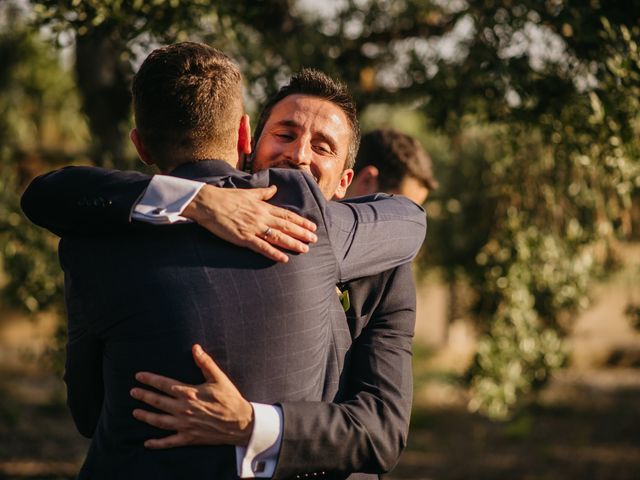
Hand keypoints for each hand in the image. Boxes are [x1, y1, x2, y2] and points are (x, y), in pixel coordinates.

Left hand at [131, 344, 253, 447]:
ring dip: (145, 416)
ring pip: (159, 421)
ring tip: (135, 412)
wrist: (241, 423)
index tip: (138, 376)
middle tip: (132, 392)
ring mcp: (184, 424)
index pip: (164, 384)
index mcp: (189, 393)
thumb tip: (195, 348)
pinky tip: (147, 443)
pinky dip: (157, 443)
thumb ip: (205, 363)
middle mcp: (183, 409)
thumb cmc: (230, 399)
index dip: (150, 379)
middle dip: (143, 396)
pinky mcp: (189, 437)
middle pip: (158, 402)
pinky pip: (169, 442)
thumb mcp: (219, 378)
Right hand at [182, 184, 316, 262]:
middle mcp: (262, 217)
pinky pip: (262, 247)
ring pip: (278, 237)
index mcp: (263, 207)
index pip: (287, 215)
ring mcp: (253, 228)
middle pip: (286, 226)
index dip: (301, 221)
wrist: (208, 203)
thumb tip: (274, 188)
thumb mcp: (248, 192)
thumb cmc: (227, 198)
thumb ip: (263, 193)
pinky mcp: (244, 238)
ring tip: (305, 249)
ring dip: (293, 243)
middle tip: (314, 239)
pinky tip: (284, 259)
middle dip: (302, 233)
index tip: (313, 226)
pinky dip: (274, 253)